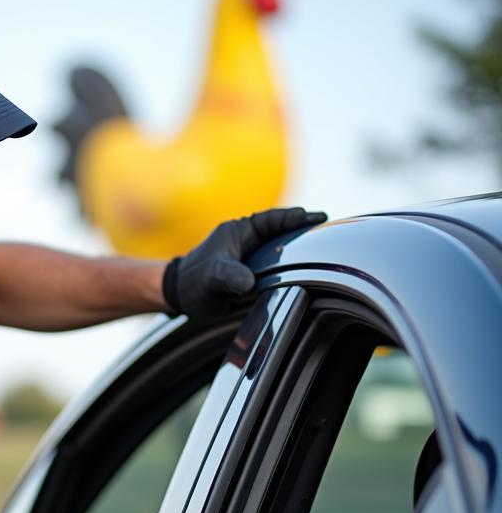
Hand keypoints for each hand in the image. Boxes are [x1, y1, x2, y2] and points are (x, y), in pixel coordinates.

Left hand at [162, 207, 326, 317]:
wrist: (180, 296)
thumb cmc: (192, 281)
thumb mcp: (211, 277)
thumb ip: (228, 276)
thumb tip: (247, 283)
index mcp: (239, 232)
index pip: (272, 219)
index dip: (294, 217)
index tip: (316, 217)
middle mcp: (248, 241)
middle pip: (283, 231)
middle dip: (305, 229)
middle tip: (332, 228)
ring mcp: (252, 256)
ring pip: (282, 248)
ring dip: (301, 248)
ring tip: (328, 248)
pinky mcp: (254, 272)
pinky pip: (277, 265)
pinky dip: (292, 266)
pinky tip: (310, 272)